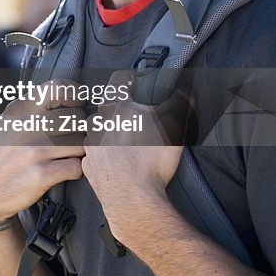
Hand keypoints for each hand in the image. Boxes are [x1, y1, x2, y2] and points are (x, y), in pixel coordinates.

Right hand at [0, 81, 88, 224]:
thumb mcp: (6, 123)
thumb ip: (31, 109)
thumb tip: (65, 96)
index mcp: (20, 109)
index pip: (59, 88)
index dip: (75, 96)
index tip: (76, 107)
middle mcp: (28, 125)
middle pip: (78, 118)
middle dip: (80, 129)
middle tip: (71, 139)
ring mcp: (35, 150)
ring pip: (81, 143)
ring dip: (78, 152)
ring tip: (65, 157)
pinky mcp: (41, 174)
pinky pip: (77, 167)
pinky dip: (74, 171)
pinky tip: (62, 172)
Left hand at [81, 71, 191, 243]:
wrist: (133, 197)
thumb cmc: (151, 157)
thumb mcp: (173, 124)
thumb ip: (180, 102)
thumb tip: (186, 90)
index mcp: (115, 109)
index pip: (117, 82)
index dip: (126, 78)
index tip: (131, 79)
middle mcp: (96, 125)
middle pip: (106, 110)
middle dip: (119, 112)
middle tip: (136, 119)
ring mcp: (91, 148)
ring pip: (98, 134)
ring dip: (110, 136)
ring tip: (128, 145)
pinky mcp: (89, 169)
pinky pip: (96, 158)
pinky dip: (105, 159)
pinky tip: (119, 164)